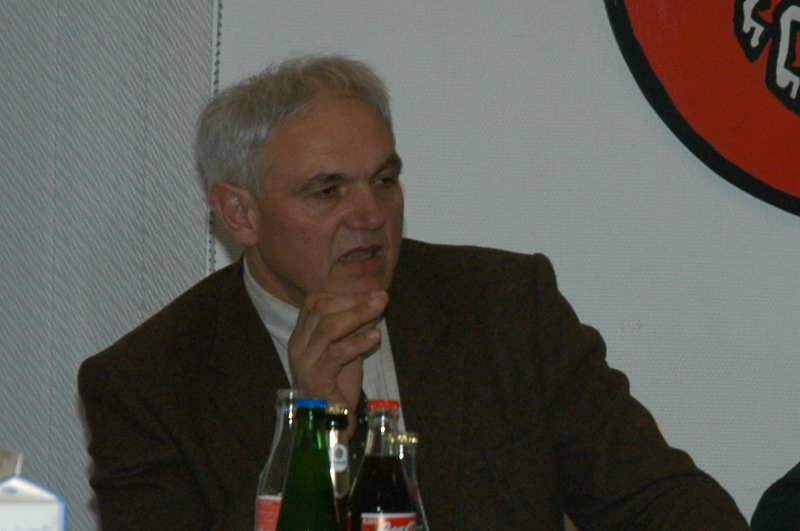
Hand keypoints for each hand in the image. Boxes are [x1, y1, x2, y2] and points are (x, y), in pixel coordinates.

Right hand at [288, 290, 388, 435]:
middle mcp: (299, 345)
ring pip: (328, 328)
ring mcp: (305, 362)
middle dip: (354, 301)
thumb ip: (356, 329)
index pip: (316, 302)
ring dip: (358, 315)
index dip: (344, 295)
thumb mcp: (347, 350)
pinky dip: (357, 342)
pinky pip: (336, 353)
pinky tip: (375, 337)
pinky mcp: (316, 378)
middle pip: (322, 310)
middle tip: (381, 298)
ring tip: (380, 309)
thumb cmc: (338, 385)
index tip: (370, 294)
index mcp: (302, 335)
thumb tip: (376, 302)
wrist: (330, 423)